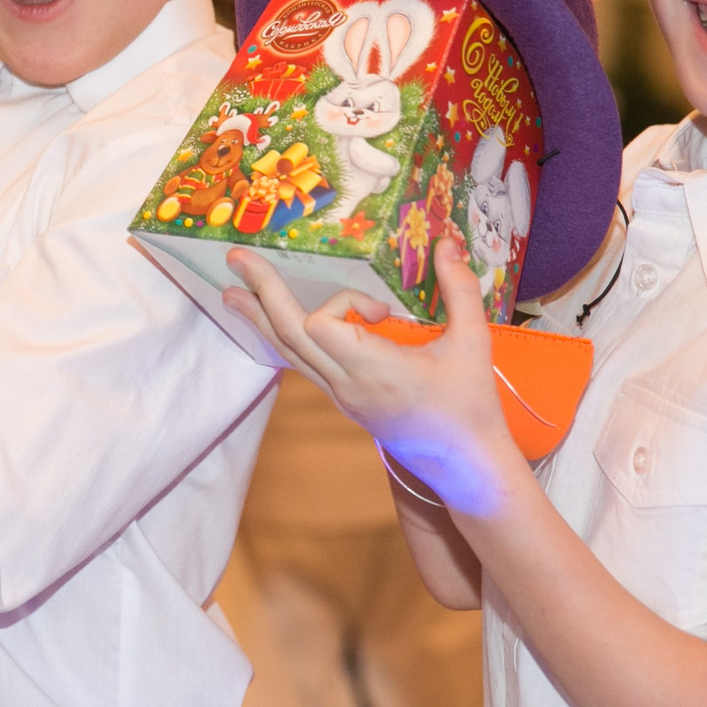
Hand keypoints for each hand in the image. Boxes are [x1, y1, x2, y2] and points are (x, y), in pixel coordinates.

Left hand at [223, 237, 524, 514]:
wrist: (463, 465)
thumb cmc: (470, 405)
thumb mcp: (473, 343)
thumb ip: (460, 289)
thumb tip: (447, 242)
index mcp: (373, 371)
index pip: (322, 326)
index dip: (342, 303)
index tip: (382, 311)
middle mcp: (346, 385)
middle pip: (289, 336)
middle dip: (262, 294)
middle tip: (236, 259)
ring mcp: (340, 396)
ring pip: (288, 354)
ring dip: (260, 319)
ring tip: (232, 293)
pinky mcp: (342, 401)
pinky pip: (302, 365)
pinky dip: (283, 338)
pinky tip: (271, 323)